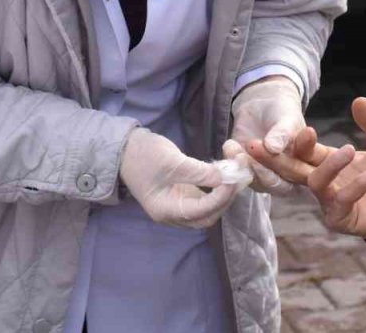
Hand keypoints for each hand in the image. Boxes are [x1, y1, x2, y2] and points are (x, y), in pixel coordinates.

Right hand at [118, 128, 247, 228]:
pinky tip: (225, 171)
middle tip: (240, 173)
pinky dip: (217, 187)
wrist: (125, 149)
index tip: (235, 176)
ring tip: (236, 170)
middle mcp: (173, 213)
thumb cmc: (144, 156)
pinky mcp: (182, 194)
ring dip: (225, 191)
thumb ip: (198, 172)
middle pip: (209, 215)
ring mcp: (178, 204)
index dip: (222, 195)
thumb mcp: (172, 162)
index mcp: (166, 210)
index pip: (202, 211)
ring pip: (209, 207)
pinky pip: (205, 196)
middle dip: (227, 196)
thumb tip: (225, 178)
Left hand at [231, 76, 305, 192]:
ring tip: (236, 146)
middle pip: (273, 183)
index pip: (296, 177)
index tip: (273, 150)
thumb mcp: (288, 119)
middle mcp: (284, 179)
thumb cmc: (283, 113)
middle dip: (261, 167)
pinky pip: (236, 174)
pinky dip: (230, 162)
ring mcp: (262, 177)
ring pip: (253, 181)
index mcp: (304, 169)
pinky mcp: (243, 172)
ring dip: (243, 166)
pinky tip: (230, 145)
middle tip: (252, 146)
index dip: (285, 167)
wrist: (263, 107)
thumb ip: (283, 133)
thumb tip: (273, 148)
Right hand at [247, 97, 365, 240]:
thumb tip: (357, 99)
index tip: (298, 128)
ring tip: (351, 149)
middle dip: (274, 158)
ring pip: (316, 182)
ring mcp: (331, 202)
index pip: (304, 150)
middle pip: (292, 169)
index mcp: (331, 162)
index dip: (297, 140)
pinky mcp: (342, 219)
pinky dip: (357, 186)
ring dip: (330, 165)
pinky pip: (341, 201)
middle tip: (257, 145)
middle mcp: (326, 182)